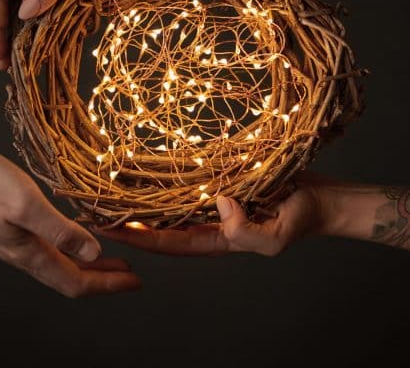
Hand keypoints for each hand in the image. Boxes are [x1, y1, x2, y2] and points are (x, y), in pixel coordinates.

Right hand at [0, 143, 140, 297]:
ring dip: (89, 263)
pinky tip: (77, 234)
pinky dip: (71, 246)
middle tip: (130, 274)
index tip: (135, 281)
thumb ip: (60, 231)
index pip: (76, 282)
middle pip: (70, 277)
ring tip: (111, 257)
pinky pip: (49, 247)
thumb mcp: (27, 204)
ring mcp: (16, 242)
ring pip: (60, 263)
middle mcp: (24, 254)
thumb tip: (92, 254)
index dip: (108, 285)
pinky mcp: (10, 227)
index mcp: (30, 254)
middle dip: (103, 278)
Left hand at [97, 175, 325, 256]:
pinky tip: (144, 169)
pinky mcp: (220, 183)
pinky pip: (185, 182)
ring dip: (138, 198)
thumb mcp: (276, 237)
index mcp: (214, 241)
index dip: (131, 235)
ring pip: (167, 203)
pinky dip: (163, 178)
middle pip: (156, 224)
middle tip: (89, 208)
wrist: (320, 198)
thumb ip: (245, 232)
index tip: (99, 226)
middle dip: (124, 219)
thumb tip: (217, 205)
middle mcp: (205, 223)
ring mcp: (211, 203)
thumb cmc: (300, 219)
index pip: (163, 240)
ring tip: (107, 187)